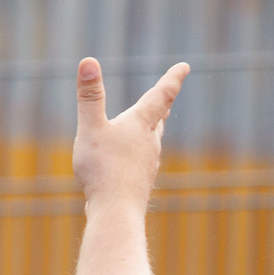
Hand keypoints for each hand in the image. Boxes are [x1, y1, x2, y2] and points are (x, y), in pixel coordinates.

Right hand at [72, 58, 189, 206]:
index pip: (162, 95)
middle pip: (159, 118)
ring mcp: (147, 164)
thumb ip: (89, 97)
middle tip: (168, 93)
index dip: (173, 79)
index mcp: (141, 125)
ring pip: (152, 140)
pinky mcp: (140, 182)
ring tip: (151, 123)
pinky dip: (139, 152)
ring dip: (151, 128)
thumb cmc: (103, 170)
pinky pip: (141, 161)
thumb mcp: (91, 128)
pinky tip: (132, 161)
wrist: (117, 213)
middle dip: (162, 103)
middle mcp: (149, 143)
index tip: (185, 66)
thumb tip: (88, 61)